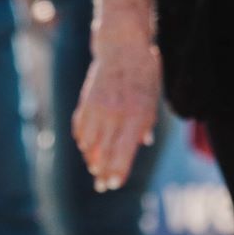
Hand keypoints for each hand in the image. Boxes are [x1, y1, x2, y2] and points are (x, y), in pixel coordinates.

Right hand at [73, 36, 162, 190]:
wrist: (122, 48)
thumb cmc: (143, 76)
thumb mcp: (152, 101)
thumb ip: (146, 124)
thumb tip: (144, 144)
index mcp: (135, 116)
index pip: (123, 153)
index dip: (117, 172)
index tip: (114, 184)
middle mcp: (115, 115)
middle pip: (105, 153)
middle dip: (103, 172)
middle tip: (102, 186)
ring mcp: (98, 109)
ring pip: (89, 144)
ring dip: (91, 159)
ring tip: (95, 169)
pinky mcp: (86, 102)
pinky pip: (81, 129)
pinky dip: (83, 141)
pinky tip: (86, 148)